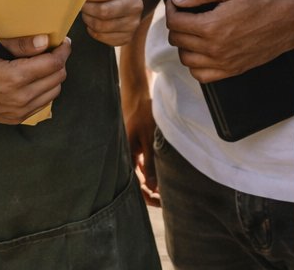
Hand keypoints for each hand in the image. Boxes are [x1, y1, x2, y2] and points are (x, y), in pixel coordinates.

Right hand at [0, 35, 71, 123]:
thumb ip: (19, 46)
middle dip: (60, 61)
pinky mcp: (16, 118)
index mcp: (15, 77)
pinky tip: (34, 80)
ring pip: (54, 92)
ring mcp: (19, 110)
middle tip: (53, 49)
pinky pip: (43, 104)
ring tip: (43, 64)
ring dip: (54, 76)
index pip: (54, 63)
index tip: (63, 41)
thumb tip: (45, 41)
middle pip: (58, 77)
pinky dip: (45, 90)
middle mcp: (21, 97)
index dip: (63, 50)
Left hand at [82, 0, 144, 46]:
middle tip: (80, 5)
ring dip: (88, 20)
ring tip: (87, 13)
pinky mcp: (127, 36)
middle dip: (87, 8)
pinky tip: (94, 22)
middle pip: (104, 11)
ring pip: (101, 26)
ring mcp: (133, 22)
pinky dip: (93, 31)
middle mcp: (135, 4)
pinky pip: (102, 37)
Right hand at [122, 70, 159, 206]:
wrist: (139, 92)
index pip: (134, 184)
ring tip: (167, 191)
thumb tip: (153, 187)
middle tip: (167, 200)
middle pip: (138, 182)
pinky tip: (162, 176)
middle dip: (151, 193)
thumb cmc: (143, 113)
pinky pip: (143, 164)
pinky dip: (152, 172)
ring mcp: (132, 151)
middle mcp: (127, 156)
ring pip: (141, 174)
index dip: (147, 196)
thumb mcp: (149, 138)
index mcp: (126, 155)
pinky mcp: (137, 146)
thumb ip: (151, 163)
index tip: (160, 202)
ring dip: (153, 183)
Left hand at [166, 0, 293, 82]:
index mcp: (211, 26)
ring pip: (186, 59)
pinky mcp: (232, 70)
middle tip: (183, 13)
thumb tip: (178, 0)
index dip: (171, 9)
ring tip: (192, 31)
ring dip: (183, 44)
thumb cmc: (262, 0)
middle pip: (177, 40)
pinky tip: (201, 51)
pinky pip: (201, 75)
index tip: (175, 2)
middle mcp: (214, 48)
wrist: (288, 21)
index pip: (174, 22)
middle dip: (176, 24)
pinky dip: (195, 65)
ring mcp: (223, 62)